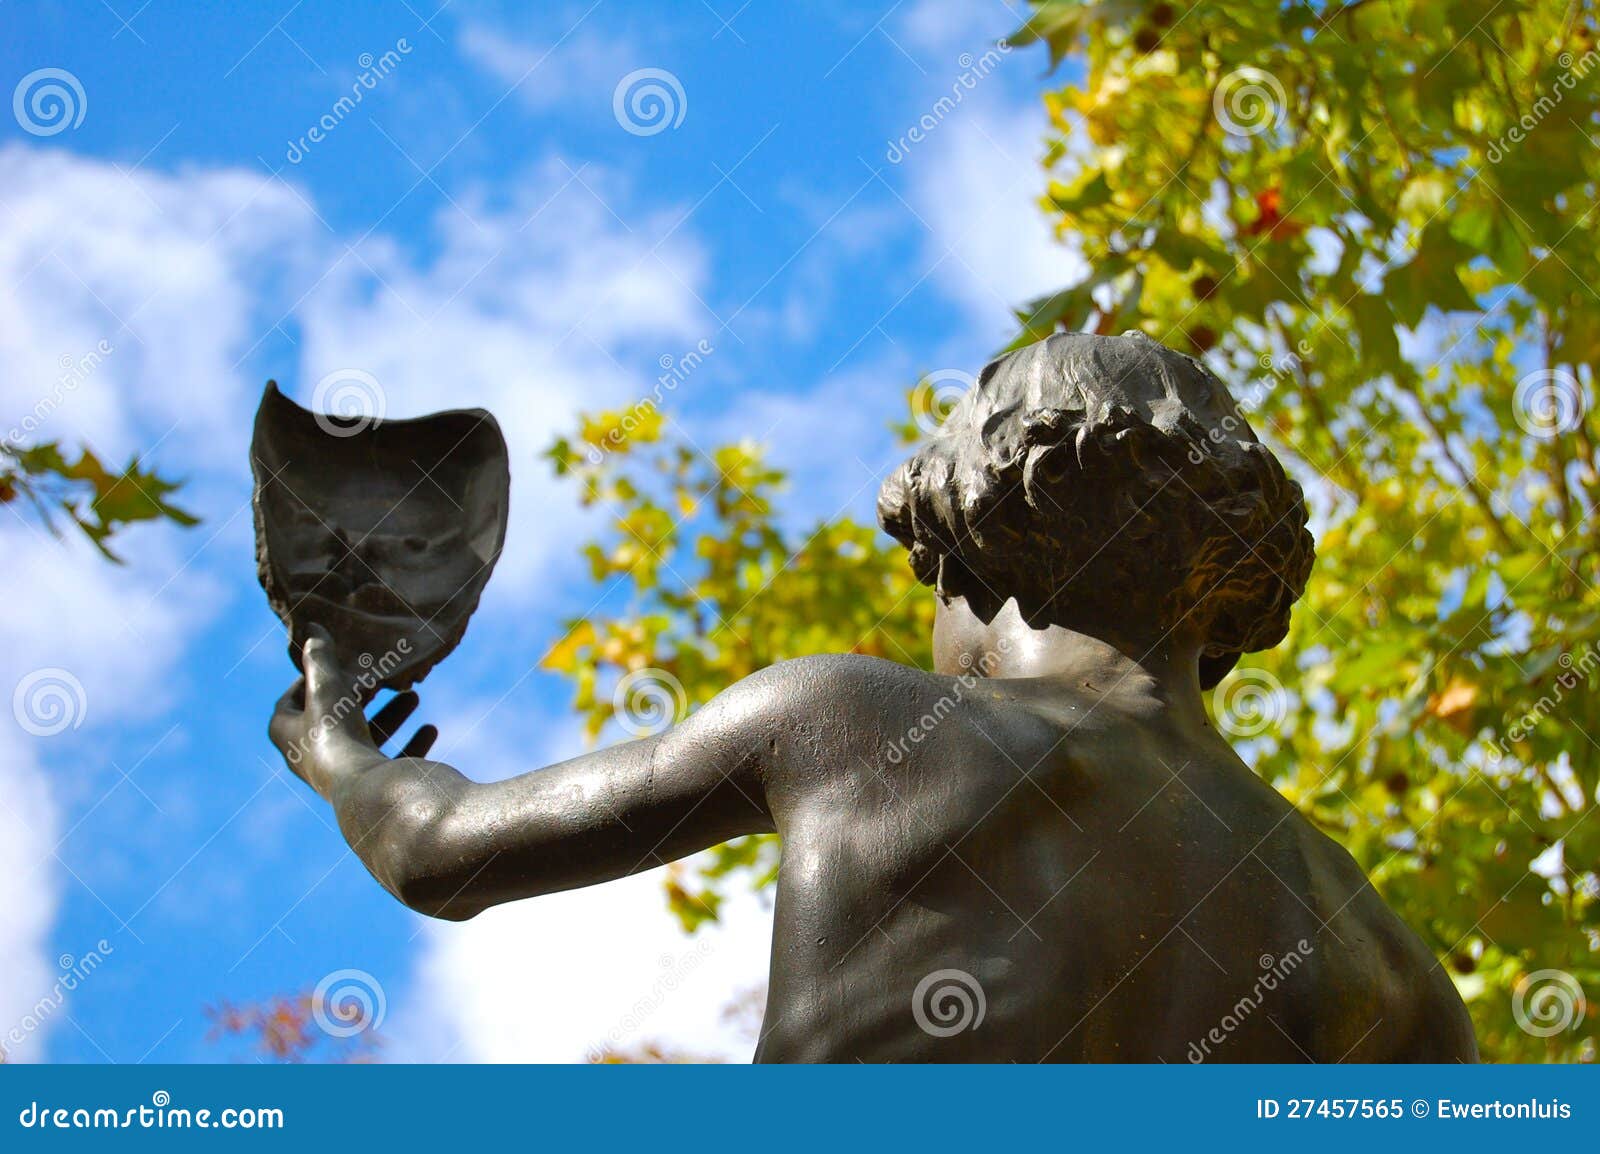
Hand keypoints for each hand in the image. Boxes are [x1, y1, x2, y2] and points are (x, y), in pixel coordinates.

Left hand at [269, 629, 438, 796]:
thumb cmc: (339, 738)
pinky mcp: (376, 789)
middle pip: (331, 723)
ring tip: (412, 695)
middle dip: (358, 698)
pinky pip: (394, 763)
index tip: (331, 666)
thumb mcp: (327, 688)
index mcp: (290, 739)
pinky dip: (411, 743)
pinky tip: (430, 728)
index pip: (287, 707)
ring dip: (389, 718)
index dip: (304, 684)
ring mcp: (344, 778)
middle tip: (376, 679)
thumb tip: (311, 627)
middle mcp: (313, 762)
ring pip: (367, 741)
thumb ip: (321, 657)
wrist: (372, 795)